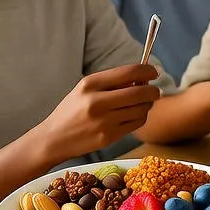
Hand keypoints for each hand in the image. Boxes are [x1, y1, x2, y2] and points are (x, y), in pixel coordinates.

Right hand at [37, 65, 161, 161]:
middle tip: (155, 91)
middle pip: (140, 92)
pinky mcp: (109, 137)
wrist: (54, 138)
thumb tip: (141, 78)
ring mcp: (104, 121)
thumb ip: (111, 83)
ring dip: (147, 105)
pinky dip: (141, 117)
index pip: (128, 72)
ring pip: (141, 109)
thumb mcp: (84, 90)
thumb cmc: (71, 111)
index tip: (154, 72)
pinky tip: (134, 115)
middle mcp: (97, 101)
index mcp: (90, 84)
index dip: (147, 71)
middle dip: (153, 90)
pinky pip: (136, 123)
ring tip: (141, 104)